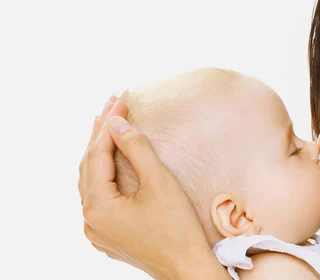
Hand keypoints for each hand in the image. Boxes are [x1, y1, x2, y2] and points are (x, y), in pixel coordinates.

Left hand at [78, 93, 227, 278]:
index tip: (120, 99)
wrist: (187, 268)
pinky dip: (105, 173)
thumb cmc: (178, 228)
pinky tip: (113, 161)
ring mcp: (97, 229)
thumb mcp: (159, 182)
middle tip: (113, 104)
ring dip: (101, 152)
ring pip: (93, 181)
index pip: (97, 154)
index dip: (109, 124)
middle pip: (90, 166)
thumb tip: (115, 123)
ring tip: (110, 125)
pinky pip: (100, 196)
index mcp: (97, 207)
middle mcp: (90, 219)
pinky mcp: (109, 234)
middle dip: (102, 133)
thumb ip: (136, 148)